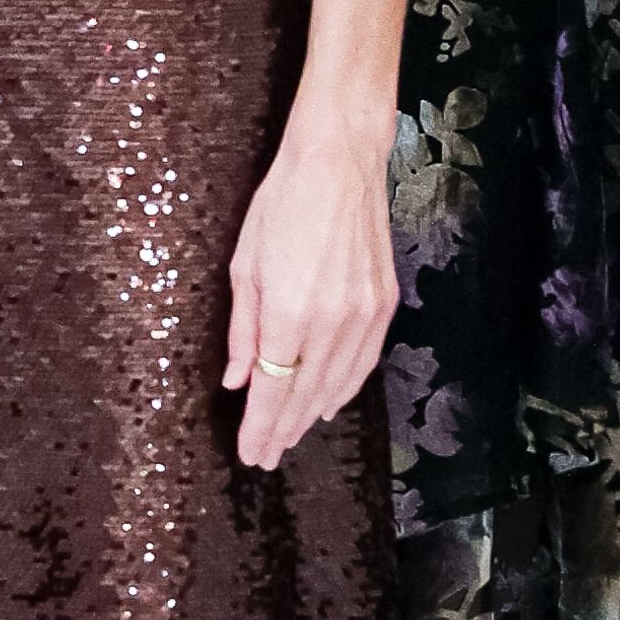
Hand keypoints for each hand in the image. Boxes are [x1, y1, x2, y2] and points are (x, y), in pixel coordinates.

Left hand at [223, 102, 397, 470]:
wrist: (339, 163)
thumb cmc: (281, 204)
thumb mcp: (244, 265)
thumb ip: (242, 329)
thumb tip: (236, 379)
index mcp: (289, 312)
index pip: (272, 389)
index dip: (259, 427)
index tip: (248, 451)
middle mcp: (331, 322)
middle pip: (303, 395)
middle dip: (281, 430)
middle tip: (264, 456)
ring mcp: (363, 315)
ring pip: (336, 385)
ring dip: (310, 416)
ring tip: (289, 437)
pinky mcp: (383, 305)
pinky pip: (363, 363)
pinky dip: (344, 389)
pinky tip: (327, 402)